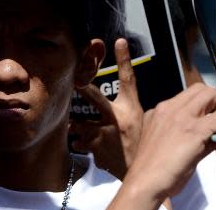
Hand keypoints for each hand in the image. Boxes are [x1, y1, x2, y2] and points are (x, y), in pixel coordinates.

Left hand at [70, 38, 142, 178]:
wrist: (141, 174)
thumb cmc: (141, 144)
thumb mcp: (140, 121)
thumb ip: (126, 108)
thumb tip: (121, 97)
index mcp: (130, 109)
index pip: (129, 79)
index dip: (124, 59)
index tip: (119, 41)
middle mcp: (116, 120)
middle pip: (94, 97)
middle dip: (83, 88)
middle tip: (75, 81)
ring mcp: (103, 135)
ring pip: (79, 124)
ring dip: (76, 127)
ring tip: (74, 128)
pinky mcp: (94, 150)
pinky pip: (80, 143)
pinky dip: (81, 145)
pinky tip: (85, 147)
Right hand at [108, 84, 215, 209]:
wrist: (145, 182)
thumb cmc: (153, 170)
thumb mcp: (168, 144)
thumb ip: (192, 136)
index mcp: (160, 111)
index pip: (187, 95)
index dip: (205, 100)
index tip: (214, 107)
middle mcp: (169, 108)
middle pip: (198, 89)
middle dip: (215, 96)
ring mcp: (180, 117)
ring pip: (208, 95)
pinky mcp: (193, 130)